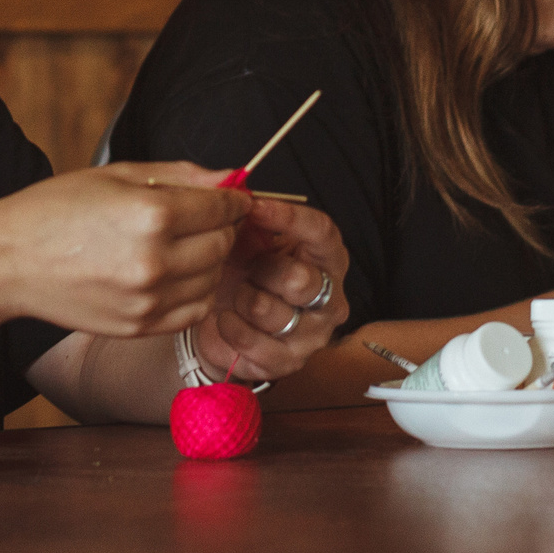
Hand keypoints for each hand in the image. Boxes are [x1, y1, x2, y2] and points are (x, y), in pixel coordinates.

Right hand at [0, 163, 247, 338]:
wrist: (9, 261)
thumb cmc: (56, 209)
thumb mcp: (118, 175)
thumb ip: (180, 175)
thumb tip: (230, 177)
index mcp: (152, 214)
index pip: (222, 208)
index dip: (232, 199)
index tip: (229, 197)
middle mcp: (155, 260)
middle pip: (223, 244)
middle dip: (221, 227)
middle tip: (203, 218)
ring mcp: (149, 299)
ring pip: (213, 278)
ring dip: (208, 260)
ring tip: (181, 245)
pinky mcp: (140, 326)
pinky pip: (195, 310)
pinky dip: (195, 292)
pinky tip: (173, 274)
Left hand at [195, 195, 351, 383]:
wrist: (224, 322)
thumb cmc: (242, 271)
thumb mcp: (244, 237)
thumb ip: (247, 215)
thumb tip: (237, 191)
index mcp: (326, 257)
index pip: (323, 233)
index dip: (290, 218)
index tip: (255, 207)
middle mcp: (330, 297)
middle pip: (300, 279)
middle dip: (261, 269)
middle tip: (244, 267)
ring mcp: (313, 333)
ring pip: (270, 311)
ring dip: (241, 298)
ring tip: (236, 295)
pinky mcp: (289, 361)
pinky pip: (254, 342)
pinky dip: (231, 326)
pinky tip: (226, 318)